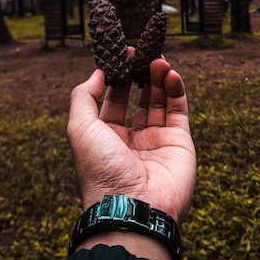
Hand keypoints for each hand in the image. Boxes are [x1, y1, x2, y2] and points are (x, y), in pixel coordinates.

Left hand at [67, 56, 196, 225]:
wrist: (132, 207)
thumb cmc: (100, 168)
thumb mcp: (79, 128)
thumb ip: (84, 96)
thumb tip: (97, 72)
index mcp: (106, 137)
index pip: (113, 99)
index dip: (116, 76)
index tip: (120, 55)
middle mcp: (131, 139)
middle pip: (138, 97)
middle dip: (139, 74)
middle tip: (142, 52)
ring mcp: (157, 141)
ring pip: (159, 101)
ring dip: (159, 77)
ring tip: (158, 58)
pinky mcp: (180, 143)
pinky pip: (179, 111)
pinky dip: (176, 89)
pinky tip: (170, 72)